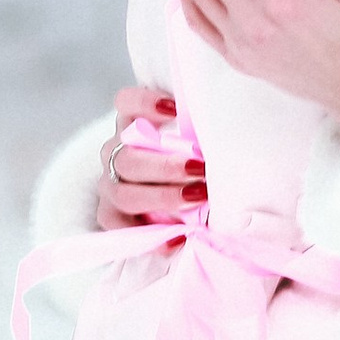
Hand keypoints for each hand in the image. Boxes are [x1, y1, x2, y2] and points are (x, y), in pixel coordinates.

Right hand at [95, 84, 206, 231]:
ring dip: (161, 197)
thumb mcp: (193, 137)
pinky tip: (177, 236)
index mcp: (132, 123)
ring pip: (123, 192)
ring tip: (196, 198)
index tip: (175, 110)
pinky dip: (149, 234)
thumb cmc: (188, 155)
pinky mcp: (111, 213)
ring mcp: (110, 183)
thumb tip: (229, 124)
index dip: (145, 103)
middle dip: (165, 166)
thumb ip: (199, 129)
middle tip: (199, 168)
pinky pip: (118, 226)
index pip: (126, 103)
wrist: (171, 191)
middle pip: (127, 157)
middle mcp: (115, 151)